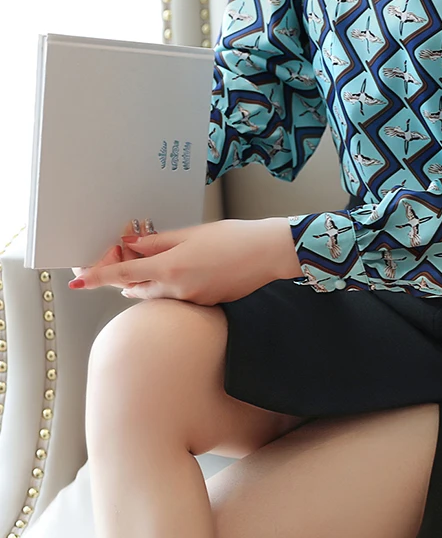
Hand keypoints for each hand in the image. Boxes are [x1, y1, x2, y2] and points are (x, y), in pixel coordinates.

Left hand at [68, 217, 301, 304]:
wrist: (269, 253)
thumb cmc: (234, 237)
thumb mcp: (192, 233)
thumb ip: (158, 242)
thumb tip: (131, 245)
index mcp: (170, 268)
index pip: (123, 275)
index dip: (97, 277)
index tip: (77, 280)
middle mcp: (176, 290)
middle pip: (136, 288)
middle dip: (125, 277)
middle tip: (122, 257)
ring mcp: (191, 300)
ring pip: (156, 294)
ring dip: (148, 280)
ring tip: (153, 260)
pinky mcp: (204, 304)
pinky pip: (177, 297)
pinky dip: (171, 284)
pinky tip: (186, 267)